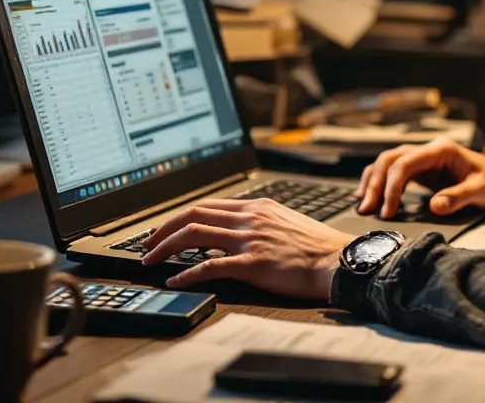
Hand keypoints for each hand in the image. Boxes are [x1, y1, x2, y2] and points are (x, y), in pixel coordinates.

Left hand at [139, 198, 354, 300]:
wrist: (338, 261)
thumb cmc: (316, 247)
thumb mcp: (284, 221)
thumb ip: (257, 222)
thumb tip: (232, 231)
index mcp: (256, 207)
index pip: (206, 205)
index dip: (178, 217)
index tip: (163, 229)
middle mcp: (249, 218)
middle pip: (192, 215)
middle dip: (162, 229)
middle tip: (146, 244)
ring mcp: (249, 240)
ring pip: (193, 236)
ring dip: (165, 247)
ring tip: (150, 260)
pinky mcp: (253, 264)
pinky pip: (209, 266)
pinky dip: (186, 272)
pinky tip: (175, 279)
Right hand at [355, 138, 484, 219]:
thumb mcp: (482, 191)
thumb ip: (458, 197)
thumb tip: (435, 206)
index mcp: (441, 150)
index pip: (406, 162)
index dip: (392, 186)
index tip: (388, 210)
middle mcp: (427, 150)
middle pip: (390, 159)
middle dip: (376, 184)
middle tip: (367, 209)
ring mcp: (421, 157)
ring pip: (386, 162)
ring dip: (372, 181)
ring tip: (363, 205)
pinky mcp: (419, 168)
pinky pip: (391, 170)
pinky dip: (378, 181)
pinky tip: (368, 196)